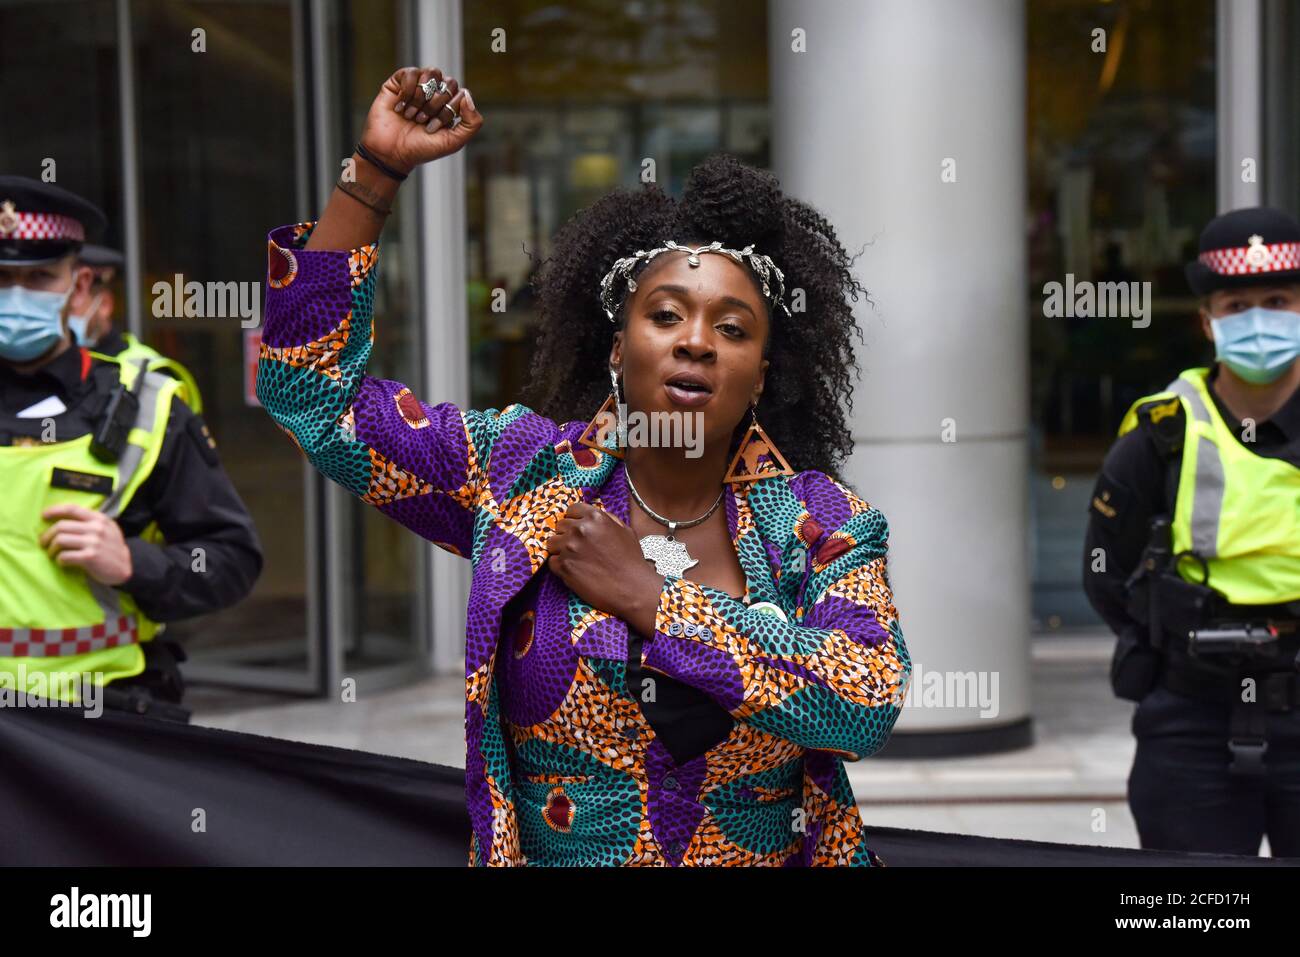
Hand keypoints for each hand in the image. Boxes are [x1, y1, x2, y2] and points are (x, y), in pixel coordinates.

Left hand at [39, 504, 132, 585]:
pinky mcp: (90, 557)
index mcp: (99, 519)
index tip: (43, 515)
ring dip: (51, 549)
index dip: (54, 510)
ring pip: (60, 540)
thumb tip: (62, 518)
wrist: (124, 568)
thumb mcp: (107, 529)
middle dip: (47, 535)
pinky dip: (59, 560)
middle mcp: (97, 528)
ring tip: (52, 554)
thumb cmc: (110, 548)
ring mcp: (94, 542)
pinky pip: (65, 556)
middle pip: (61, 526)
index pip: (72, 509)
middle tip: (44, 543)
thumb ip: (90, 521)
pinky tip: (63, 562)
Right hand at [358, 66, 483, 174]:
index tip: (433, 128)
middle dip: (435, 105)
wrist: (391, 153)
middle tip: (422, 121)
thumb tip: (468, 96)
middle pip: (449, 82)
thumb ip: (472, 123)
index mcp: (451, 106)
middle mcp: (436, 93)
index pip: (461, 94)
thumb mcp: (454, 142)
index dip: (448, 111)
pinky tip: (400, 107)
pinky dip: (407, 91)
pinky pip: (411, 72)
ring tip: (412, 115)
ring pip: (432, 73)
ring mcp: (418, 86)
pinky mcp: (399, 82)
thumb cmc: (421, 149)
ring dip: (421, 97)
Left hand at [546, 503, 662, 624]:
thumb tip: (592, 516)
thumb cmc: (631, 561)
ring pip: (552, 543)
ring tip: (575, 559)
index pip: (572, 510)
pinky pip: (552, 562)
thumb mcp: (625, 531)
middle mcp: (580, 529)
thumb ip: (607, 519)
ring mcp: (569, 548)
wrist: (632, 588)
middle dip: (567, 535)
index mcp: (595, 517)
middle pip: (560, 526)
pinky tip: (575, 571)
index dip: (574, 519)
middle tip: (579, 548)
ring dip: (560, 550)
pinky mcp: (564, 567)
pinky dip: (560, 566)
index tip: (578, 529)